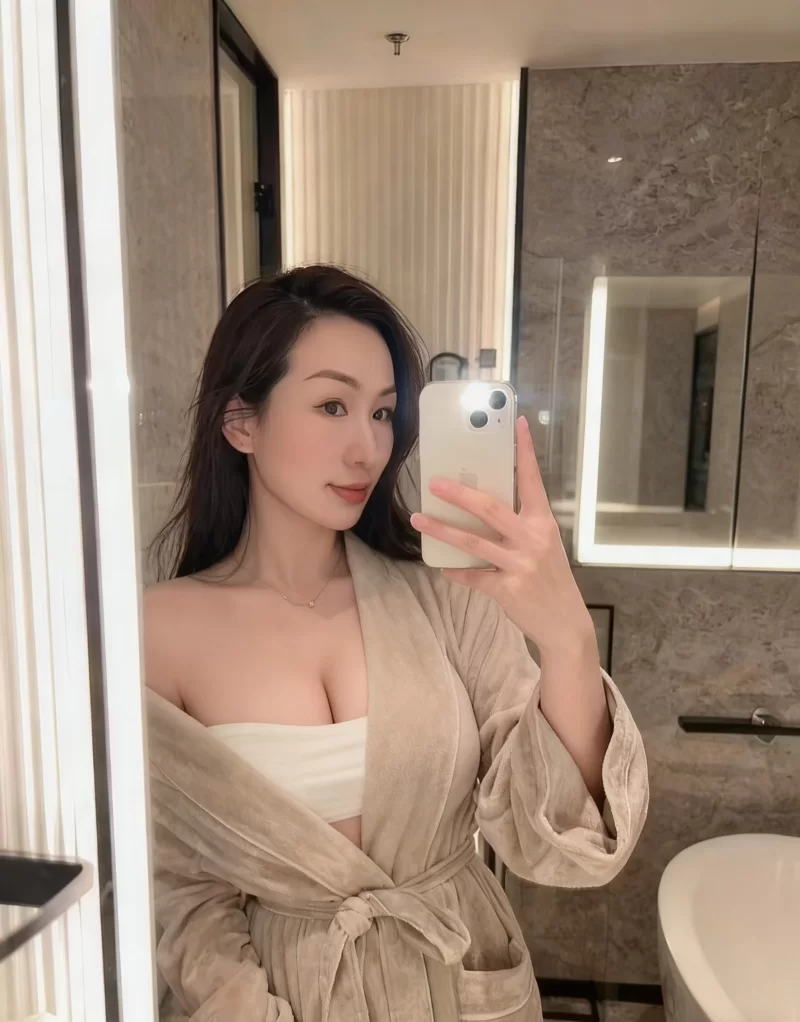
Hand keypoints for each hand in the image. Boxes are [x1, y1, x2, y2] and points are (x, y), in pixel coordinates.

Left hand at [410, 416, 595, 658]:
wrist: (564, 622)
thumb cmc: (550, 578)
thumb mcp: (543, 545)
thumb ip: (518, 526)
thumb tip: (480, 506)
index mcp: (543, 522)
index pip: (532, 480)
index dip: (524, 451)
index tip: (516, 423)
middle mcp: (532, 539)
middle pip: (490, 508)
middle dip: (459, 494)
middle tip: (434, 483)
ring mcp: (520, 564)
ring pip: (473, 542)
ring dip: (442, 530)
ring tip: (418, 519)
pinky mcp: (507, 589)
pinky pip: (473, 575)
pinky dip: (456, 570)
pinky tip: (442, 565)